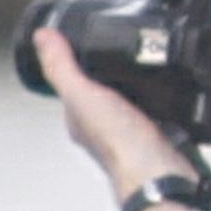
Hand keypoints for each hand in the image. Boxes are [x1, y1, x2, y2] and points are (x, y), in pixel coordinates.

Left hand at [32, 27, 187, 193]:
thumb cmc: (120, 145)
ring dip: (138, 83)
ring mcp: (133, 131)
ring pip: (131, 100)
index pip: (72, 85)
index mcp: (80, 119)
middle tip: (120, 46)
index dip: (76, 63)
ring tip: (147, 59)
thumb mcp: (83, 96)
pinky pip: (157, 108)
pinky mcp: (160, 132)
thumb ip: (62, 67)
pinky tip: (168, 84)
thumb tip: (42, 37)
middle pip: (103, 91)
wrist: (161, 172)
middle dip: (111, 72)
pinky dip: (161, 95)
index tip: (83, 40)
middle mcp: (104, 127)